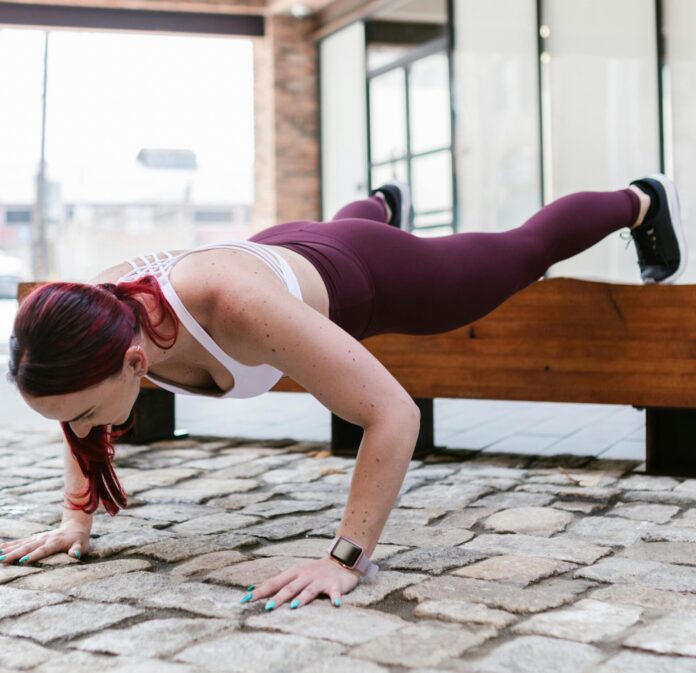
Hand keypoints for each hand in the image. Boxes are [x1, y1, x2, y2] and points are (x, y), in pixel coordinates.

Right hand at [0, 518, 89, 564]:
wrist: (75, 527)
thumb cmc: (79, 540)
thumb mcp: (82, 545)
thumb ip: (78, 549)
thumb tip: (75, 554)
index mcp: (55, 542)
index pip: (43, 550)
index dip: (34, 555)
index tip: (23, 561)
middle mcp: (44, 539)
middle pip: (28, 547)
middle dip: (15, 554)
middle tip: (2, 560)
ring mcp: (38, 538)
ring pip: (21, 544)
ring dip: (8, 549)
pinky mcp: (33, 538)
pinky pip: (19, 542)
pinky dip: (8, 545)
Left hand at [242, 557, 359, 609]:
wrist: (341, 561)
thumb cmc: (314, 572)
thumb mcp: (296, 574)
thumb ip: (279, 583)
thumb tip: (253, 590)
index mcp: (294, 573)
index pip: (274, 582)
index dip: (260, 591)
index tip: (245, 599)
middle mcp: (306, 575)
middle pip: (290, 587)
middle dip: (279, 597)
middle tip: (268, 607)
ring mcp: (320, 580)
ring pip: (309, 590)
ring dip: (302, 598)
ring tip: (294, 606)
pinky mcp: (335, 585)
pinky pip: (335, 592)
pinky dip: (335, 598)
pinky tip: (336, 604)